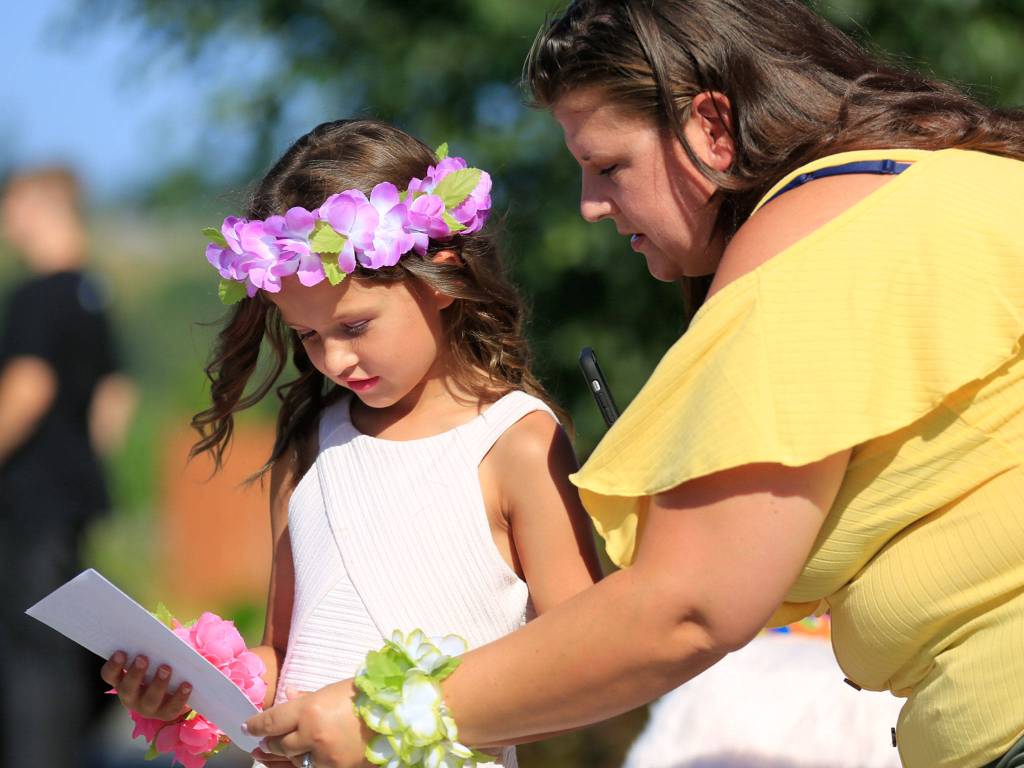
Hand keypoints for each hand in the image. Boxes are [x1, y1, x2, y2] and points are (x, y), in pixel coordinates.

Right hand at [100, 651, 191, 720]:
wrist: (172, 694)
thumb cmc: (156, 668)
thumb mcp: (150, 659)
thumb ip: (149, 650)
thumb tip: (156, 637)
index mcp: (122, 681)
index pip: (109, 675)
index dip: (113, 665)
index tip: (120, 652)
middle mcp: (130, 697)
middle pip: (127, 688)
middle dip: (135, 673)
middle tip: (142, 658)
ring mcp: (147, 708)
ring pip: (150, 699)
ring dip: (158, 684)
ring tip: (166, 668)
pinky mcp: (165, 714)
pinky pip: (172, 708)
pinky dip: (180, 696)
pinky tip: (187, 684)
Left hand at [245, 678, 372, 767]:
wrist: (398, 714)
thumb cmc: (366, 696)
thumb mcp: (332, 690)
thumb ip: (306, 697)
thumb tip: (287, 696)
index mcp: (309, 709)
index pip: (271, 721)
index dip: (256, 725)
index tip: (247, 727)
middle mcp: (312, 735)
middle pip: (278, 744)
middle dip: (268, 742)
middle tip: (261, 741)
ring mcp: (324, 756)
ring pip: (292, 761)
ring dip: (281, 756)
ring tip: (269, 753)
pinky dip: (302, 764)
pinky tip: (296, 760)